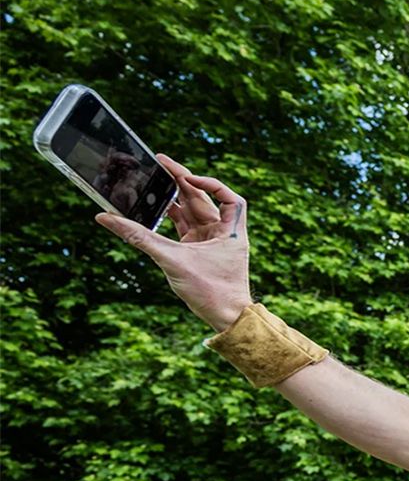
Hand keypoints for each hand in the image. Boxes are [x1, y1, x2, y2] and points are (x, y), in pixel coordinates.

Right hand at [93, 154, 252, 330]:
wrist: (225, 319)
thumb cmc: (213, 292)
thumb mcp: (171, 260)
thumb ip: (139, 237)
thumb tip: (106, 218)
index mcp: (230, 232)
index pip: (229, 197)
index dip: (210, 183)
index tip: (187, 177)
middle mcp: (223, 234)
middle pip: (203, 199)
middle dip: (182, 180)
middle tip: (160, 161)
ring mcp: (210, 242)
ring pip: (192, 213)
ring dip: (174, 198)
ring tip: (152, 179)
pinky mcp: (198, 252)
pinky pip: (184, 228)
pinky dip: (170, 218)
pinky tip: (154, 207)